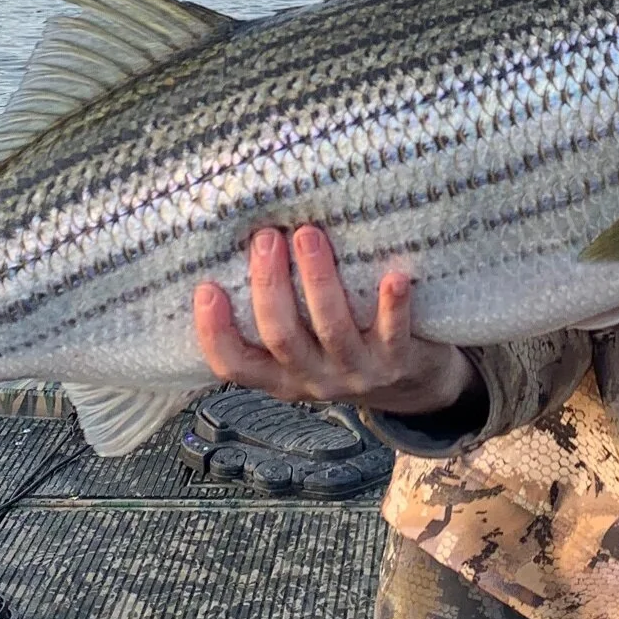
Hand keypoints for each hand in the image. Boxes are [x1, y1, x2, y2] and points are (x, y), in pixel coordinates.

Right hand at [193, 225, 476, 417]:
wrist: (412, 384)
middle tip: (266, 238)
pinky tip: (393, 275)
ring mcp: (357, 372)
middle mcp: (314, 378)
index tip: (206, 287)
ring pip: (332, 329)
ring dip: (318, 280)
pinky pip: (394, 333)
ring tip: (309, 235)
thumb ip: (276, 313)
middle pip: (282, 337)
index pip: (234, 365)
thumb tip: (237, 247)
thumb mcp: (301, 346)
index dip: (214, 332)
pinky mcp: (398, 361)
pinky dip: (393, 304)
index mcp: (279, 376)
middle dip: (270, 285)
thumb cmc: (342, 348)